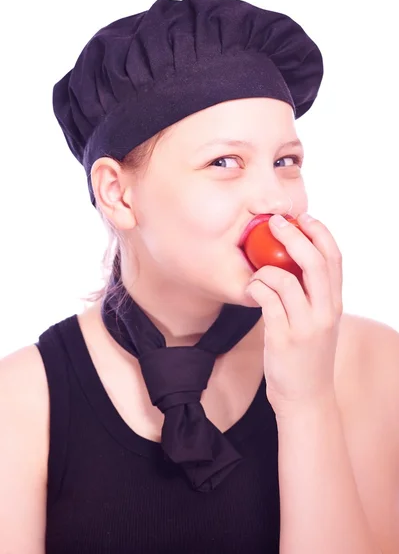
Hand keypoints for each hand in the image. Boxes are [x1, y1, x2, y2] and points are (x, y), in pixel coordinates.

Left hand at [245, 213, 342, 415]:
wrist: (306, 398)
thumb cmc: (307, 356)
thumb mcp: (319, 322)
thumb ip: (313, 295)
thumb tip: (295, 263)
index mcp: (334, 304)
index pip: (335, 258)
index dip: (320, 232)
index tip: (304, 217)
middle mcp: (325, 312)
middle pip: (315, 262)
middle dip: (294, 235)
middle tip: (276, 222)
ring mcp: (305, 326)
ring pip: (285, 279)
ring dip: (265, 268)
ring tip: (257, 274)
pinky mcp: (283, 338)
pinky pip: (267, 301)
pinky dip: (256, 288)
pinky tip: (252, 291)